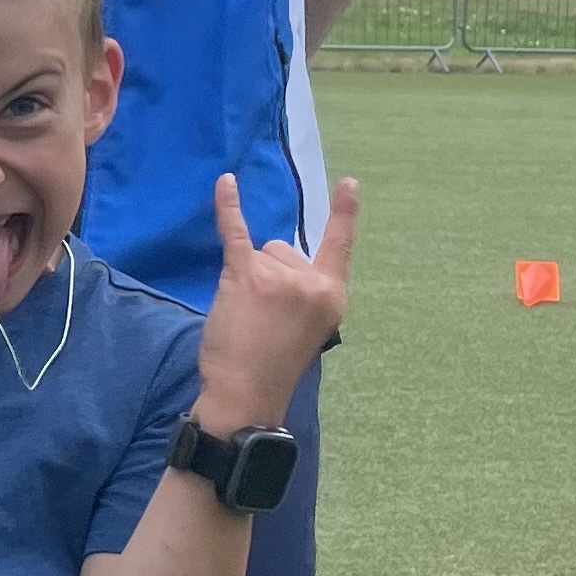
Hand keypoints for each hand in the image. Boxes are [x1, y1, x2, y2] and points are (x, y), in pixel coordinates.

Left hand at [196, 172, 359, 428]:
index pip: (339, 246)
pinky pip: (235, 231)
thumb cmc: (274, 363)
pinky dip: (228, 205)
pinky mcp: (246, 276)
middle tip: (263, 318)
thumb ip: (306, 291)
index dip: (344, 214)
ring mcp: (280, 278)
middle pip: (283, 249)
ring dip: (248, 276)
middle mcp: (312, 282)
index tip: (350, 183)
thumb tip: (278, 259)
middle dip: (269, 274)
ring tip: (247, 316)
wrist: (246, 393)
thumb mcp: (311, 326)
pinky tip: (225, 182)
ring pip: (260, 252)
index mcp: (333, 296)